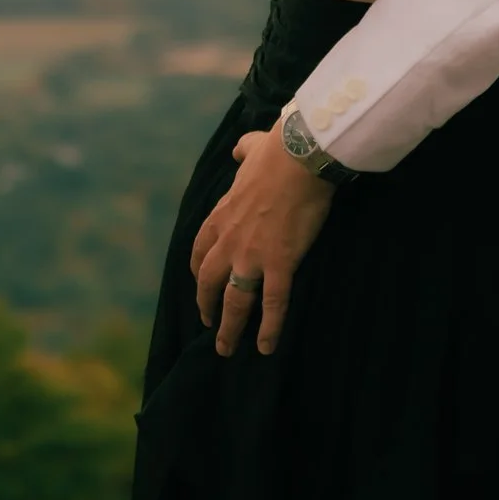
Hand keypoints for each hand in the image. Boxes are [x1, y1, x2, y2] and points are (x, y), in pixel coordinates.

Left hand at [189, 122, 335, 355]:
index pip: (200, 251)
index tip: (201, 282)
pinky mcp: (279, 263)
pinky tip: (266, 347)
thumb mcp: (251, 150)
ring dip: (229, 328)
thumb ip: (243, 153)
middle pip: (208, 283)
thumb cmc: (278, 152)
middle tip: (209, 324)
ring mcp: (252, 255)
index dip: (198, 271)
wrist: (299, 157)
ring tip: (227, 349)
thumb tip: (239, 150)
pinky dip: (269, 328)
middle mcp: (229, 241)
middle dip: (206, 306)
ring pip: (234, 301)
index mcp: (221, 216)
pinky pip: (272, 303)